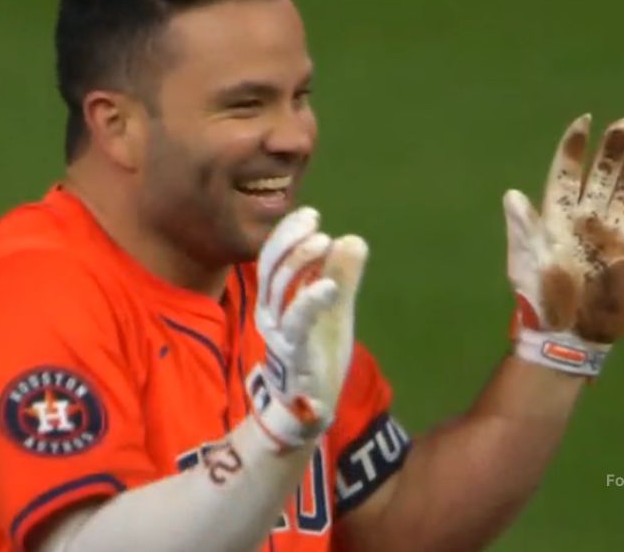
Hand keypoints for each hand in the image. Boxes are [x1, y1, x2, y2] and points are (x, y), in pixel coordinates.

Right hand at [254, 207, 368, 448]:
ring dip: (299, 262)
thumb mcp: (335, 310)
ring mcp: (280, 335)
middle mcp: (271, 314)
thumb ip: (342, 277)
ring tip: (323, 242)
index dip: (287, 235)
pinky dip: (309, 301)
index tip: (310, 215)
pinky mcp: (293, 356)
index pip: (273, 259)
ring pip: (279, 291)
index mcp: (277, 301)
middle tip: (314, 224)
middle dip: (290, 241)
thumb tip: (352, 239)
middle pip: (270, 269)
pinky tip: (329, 286)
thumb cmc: (317, 356)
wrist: (310, 408)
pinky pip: (296, 324)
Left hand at [503, 115, 623, 375]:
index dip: (574, 149)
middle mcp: (586, 221)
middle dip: (614, 149)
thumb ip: (524, 229)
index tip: (585, 121)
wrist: (570, 335)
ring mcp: (612, 236)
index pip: (565, 175)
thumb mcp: (527, 263)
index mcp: (557, 219)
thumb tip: (512, 195)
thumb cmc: (542, 299)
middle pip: (602, 177)